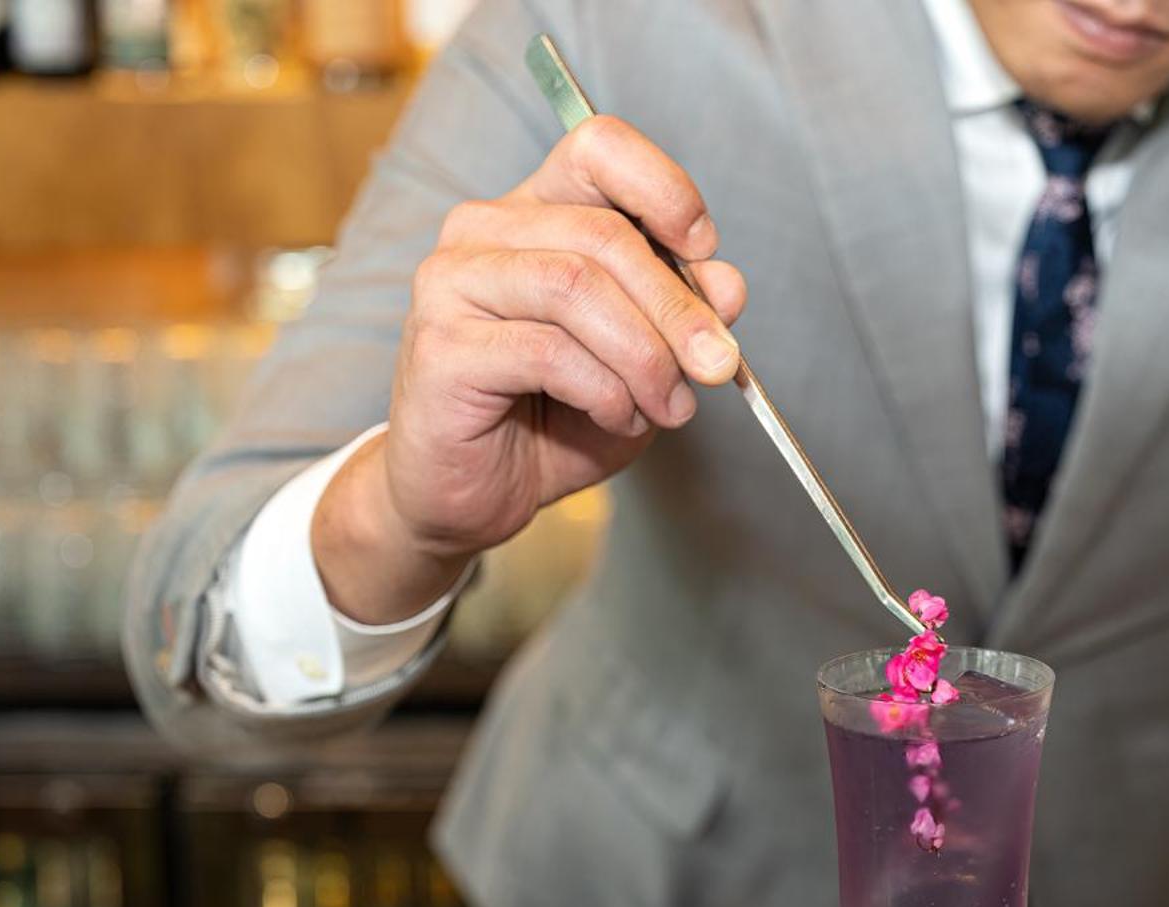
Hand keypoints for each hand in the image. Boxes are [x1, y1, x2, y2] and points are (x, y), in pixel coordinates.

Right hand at [314, 115, 747, 623]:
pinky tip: (616, 417)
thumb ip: (682, 316)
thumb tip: (727, 283)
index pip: (599, 148)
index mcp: (535, 212)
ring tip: (666, 407)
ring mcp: (452, 283)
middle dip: (678, 308)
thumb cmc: (554, 420)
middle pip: (604, 233)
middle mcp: (483, 230)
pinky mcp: (441, 346)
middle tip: (717, 367)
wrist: (471, 495)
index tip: (705, 255)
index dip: (665, 191)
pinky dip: (604, 391)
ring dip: (645, 356)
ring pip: (577, 287)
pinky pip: (548, 351)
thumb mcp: (643, 363)